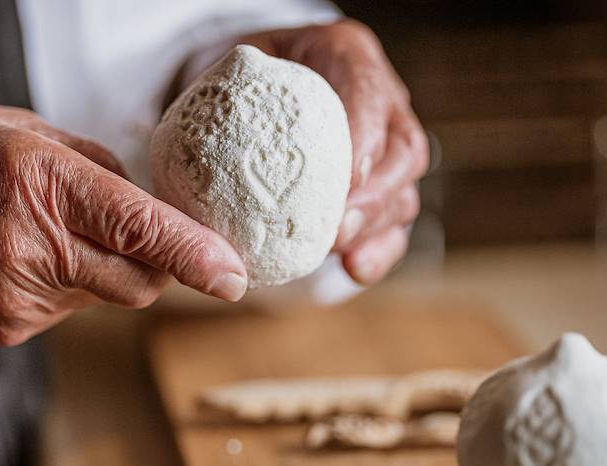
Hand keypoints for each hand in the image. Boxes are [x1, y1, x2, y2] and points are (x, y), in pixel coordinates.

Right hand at [0, 101, 246, 345]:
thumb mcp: (20, 130)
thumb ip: (94, 169)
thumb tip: (152, 206)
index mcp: (38, 181)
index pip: (140, 228)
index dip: (195, 255)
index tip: (236, 275)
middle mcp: (31, 246)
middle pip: (138, 282)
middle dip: (157, 264)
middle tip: (142, 235)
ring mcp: (16, 297)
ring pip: (104, 297)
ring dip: (100, 269)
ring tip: (44, 233)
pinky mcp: (5, 330)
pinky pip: (67, 311)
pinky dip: (64, 286)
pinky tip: (19, 258)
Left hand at [239, 19, 428, 284]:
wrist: (264, 91)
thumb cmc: (250, 79)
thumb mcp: (237, 66)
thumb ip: (230, 87)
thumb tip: (203, 133)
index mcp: (347, 55)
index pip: (368, 90)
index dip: (364, 137)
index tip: (344, 179)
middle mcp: (383, 103)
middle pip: (403, 151)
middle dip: (375, 195)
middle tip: (339, 227)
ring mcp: (389, 151)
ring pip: (403, 192)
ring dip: (374, 227)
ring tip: (339, 250)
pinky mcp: (384, 193)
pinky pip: (394, 228)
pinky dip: (378, 252)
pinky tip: (354, 269)